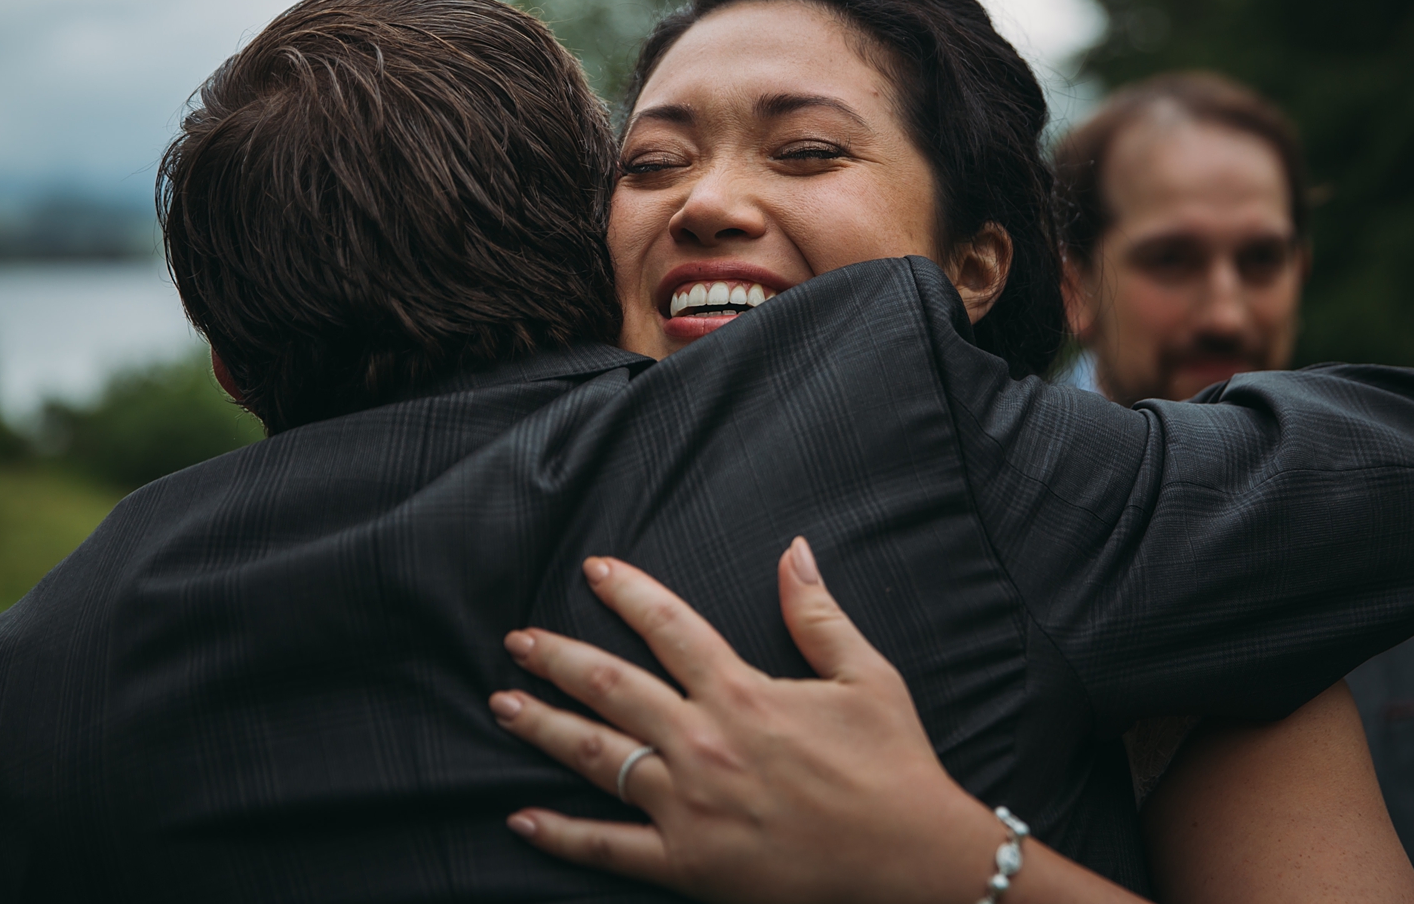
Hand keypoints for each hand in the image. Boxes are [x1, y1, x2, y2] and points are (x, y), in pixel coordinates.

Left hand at [488, 537, 1004, 903]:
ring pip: (595, 756)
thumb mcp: (866, 677)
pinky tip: (521, 818)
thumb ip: (817, 614)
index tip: (592, 569)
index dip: (627, 593)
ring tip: (502, 705)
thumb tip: (794, 550)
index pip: (668, 627)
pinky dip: (560, 834)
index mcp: (742, 693)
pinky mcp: (686, 863)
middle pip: (610, 687)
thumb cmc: (893, 766)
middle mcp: (703, 742)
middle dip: (556, 658)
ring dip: (543, 727)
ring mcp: (688, 805)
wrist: (911, 860)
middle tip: (517, 640)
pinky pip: (607, 847)